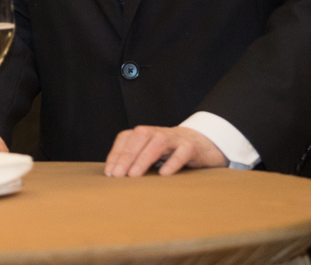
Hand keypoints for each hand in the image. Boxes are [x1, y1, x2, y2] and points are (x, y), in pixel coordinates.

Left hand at [104, 125, 228, 176]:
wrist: (201, 144)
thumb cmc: (168, 153)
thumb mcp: (149, 155)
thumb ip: (134, 161)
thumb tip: (113, 178)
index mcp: (144, 133)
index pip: (125, 138)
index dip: (115, 154)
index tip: (109, 173)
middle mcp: (156, 132)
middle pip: (139, 137)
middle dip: (126, 156)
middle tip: (117, 176)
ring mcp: (174, 138)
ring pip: (158, 142)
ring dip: (144, 158)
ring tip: (133, 175)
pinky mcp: (191, 147)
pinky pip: (182, 151)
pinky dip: (172, 161)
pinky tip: (164, 174)